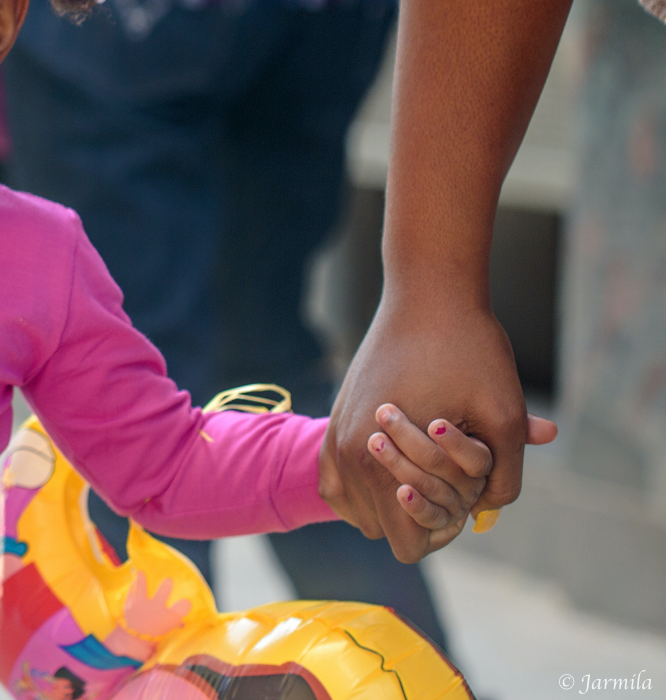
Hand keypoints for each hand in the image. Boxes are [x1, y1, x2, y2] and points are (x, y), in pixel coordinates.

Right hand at [322, 295, 557, 559]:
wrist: (428, 294)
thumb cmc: (469, 351)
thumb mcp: (504, 417)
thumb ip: (504, 479)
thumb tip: (487, 512)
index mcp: (377, 462)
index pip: (404, 544)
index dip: (443, 536)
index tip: (464, 504)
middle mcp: (346, 453)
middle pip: (380, 529)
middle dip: (418, 515)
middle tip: (453, 481)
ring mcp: (335, 434)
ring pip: (357, 507)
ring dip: (391, 499)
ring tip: (429, 467)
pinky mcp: (334, 417)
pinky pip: (339, 479)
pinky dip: (366, 484)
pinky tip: (398, 465)